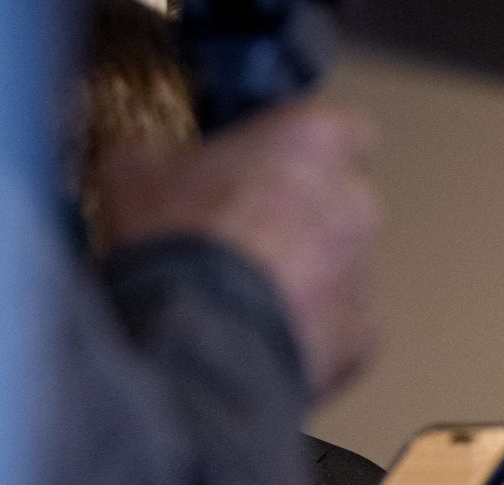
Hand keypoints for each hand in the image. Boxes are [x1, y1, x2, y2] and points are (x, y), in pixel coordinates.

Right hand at [93, 100, 379, 401]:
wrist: (202, 335)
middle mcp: (357, 202)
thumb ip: (166, 154)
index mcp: (314, 141)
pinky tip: (260, 336)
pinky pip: (339, 327)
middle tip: (244, 236)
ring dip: (307, 277)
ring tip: (244, 297)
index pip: (345, 129)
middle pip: (342, 203)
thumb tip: (156, 164)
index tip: (272, 162)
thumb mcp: (137, 168)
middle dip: (303, 216)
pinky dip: (310, 332)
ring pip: (342, 268)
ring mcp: (366, 272)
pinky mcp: (364, 335)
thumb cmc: (177, 239)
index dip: (306, 148)